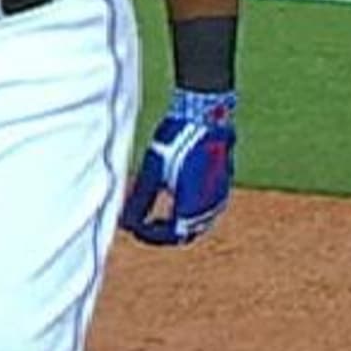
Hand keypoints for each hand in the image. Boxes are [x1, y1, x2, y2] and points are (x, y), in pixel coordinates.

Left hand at [120, 87, 236, 246]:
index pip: (169, 235)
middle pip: (185, 231)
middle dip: (162, 230)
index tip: (133, 228)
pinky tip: (176, 194)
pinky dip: (190, 209)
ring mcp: (220, 196)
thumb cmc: (177, 139)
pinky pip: (207, 208)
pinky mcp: (224, 185)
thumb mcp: (152, 170)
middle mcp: (210, 208)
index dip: (148, 235)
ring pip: (198, 221)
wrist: (206, 115)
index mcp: (191, 207)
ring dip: (178, 220)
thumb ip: (140, 199)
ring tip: (158, 211)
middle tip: (143, 223)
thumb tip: (126, 223)